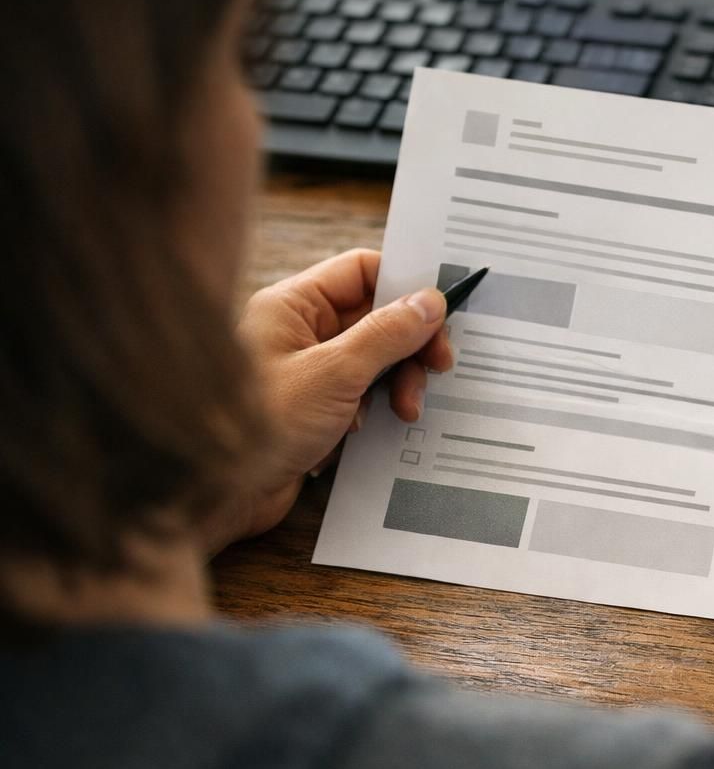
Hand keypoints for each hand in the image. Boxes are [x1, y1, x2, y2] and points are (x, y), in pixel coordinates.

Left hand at [208, 249, 454, 552]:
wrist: (217, 496)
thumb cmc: (262, 424)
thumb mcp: (335, 372)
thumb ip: (387, 334)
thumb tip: (430, 302)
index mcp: (293, 306)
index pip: (363, 272)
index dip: (405, 289)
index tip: (440, 318)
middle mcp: (299, 332)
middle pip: (375, 317)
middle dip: (409, 346)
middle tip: (436, 369)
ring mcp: (307, 372)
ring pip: (374, 360)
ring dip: (398, 381)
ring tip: (405, 410)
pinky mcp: (314, 411)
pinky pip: (362, 396)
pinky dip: (378, 410)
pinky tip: (371, 431)